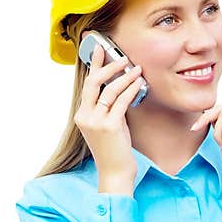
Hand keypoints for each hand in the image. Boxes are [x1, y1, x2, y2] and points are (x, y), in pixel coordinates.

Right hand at [74, 43, 143, 181]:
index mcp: (82, 115)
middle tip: (123, 57)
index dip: (94, 65)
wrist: (115, 172)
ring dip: (125, 77)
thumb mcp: (108, 126)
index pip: (87, 84)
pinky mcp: (109, 126)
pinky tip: (139, 84)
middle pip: (93, 82)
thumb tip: (120, 87)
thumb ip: (109, 108)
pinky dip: (131, 90)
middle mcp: (85, 116)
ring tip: (137, 69)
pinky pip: (121, 102)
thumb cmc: (115, 150)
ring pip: (109, 90)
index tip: (100, 49)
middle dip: (108, 66)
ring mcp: (95, 121)